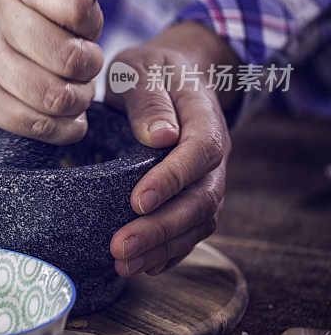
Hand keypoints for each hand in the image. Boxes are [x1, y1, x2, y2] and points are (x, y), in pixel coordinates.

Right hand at [0, 0, 115, 143]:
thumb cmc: (18, 0)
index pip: (78, 6)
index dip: (93, 21)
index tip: (83, 24)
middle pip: (69, 58)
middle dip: (90, 64)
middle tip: (84, 61)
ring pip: (55, 98)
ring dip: (80, 98)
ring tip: (77, 87)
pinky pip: (34, 124)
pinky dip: (63, 127)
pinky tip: (66, 115)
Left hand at [106, 22, 238, 275]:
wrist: (169, 74)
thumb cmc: (148, 70)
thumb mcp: (140, 69)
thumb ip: (148, 98)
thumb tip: (160, 135)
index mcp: (204, 117)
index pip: (200, 153)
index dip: (172, 179)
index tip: (137, 200)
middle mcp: (213, 154)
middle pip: (201, 199)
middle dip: (161, 228)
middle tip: (120, 246)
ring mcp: (207, 178)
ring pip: (198, 222)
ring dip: (162, 247)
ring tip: (123, 263)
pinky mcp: (192, 194)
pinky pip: (190, 230)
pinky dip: (169, 251)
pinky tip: (141, 265)